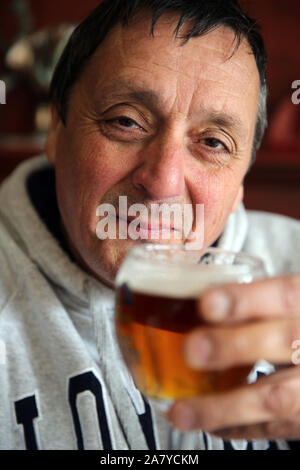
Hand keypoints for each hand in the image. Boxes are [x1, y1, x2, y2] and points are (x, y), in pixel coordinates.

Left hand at [166, 275, 299, 439]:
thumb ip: (248, 307)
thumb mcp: (280, 310)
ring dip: (222, 406)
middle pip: (282, 341)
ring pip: (275, 397)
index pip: (283, 295)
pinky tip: (205, 422)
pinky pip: (270, 427)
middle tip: (191, 350)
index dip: (244, 300)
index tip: (207, 304)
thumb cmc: (291, 329)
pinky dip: (233, 426)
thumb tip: (188, 305)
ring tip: (181, 411)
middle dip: (233, 345)